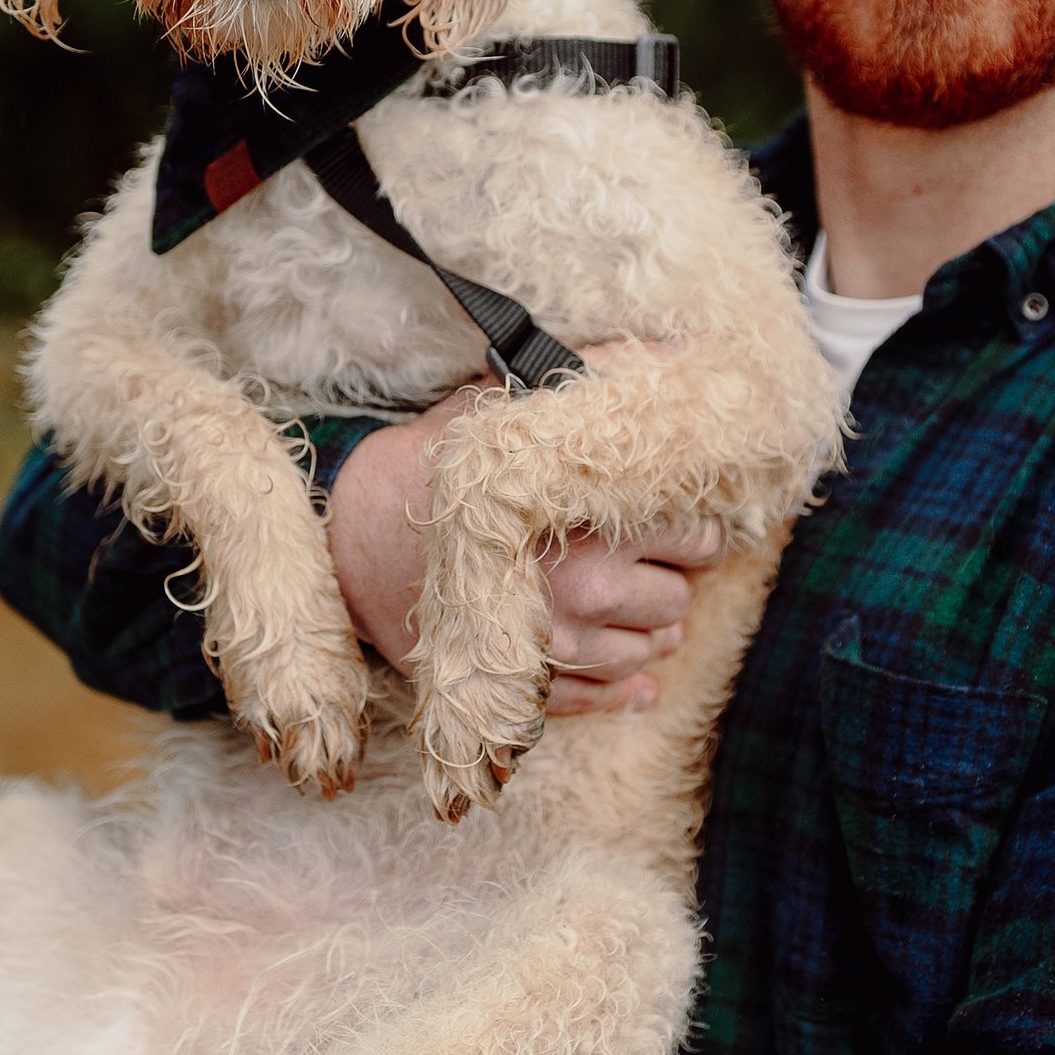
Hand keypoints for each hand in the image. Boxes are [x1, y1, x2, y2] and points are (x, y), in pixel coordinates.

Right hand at [323, 365, 723, 714]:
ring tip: (635, 604)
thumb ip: (591, 379)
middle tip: (655, 560)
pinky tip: (638, 678)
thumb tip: (672, 353)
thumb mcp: (512, 405)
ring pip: (646, 652)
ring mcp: (557, 650)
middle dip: (673, 579)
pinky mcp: (527, 688)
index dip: (697, 529)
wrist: (356, 533)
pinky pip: (600, 701)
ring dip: (650, 630)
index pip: (696, 539)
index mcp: (592, 525)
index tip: (686, 522)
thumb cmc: (439, 464)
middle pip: (676, 601)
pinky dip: (626, 690)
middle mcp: (584, 593)